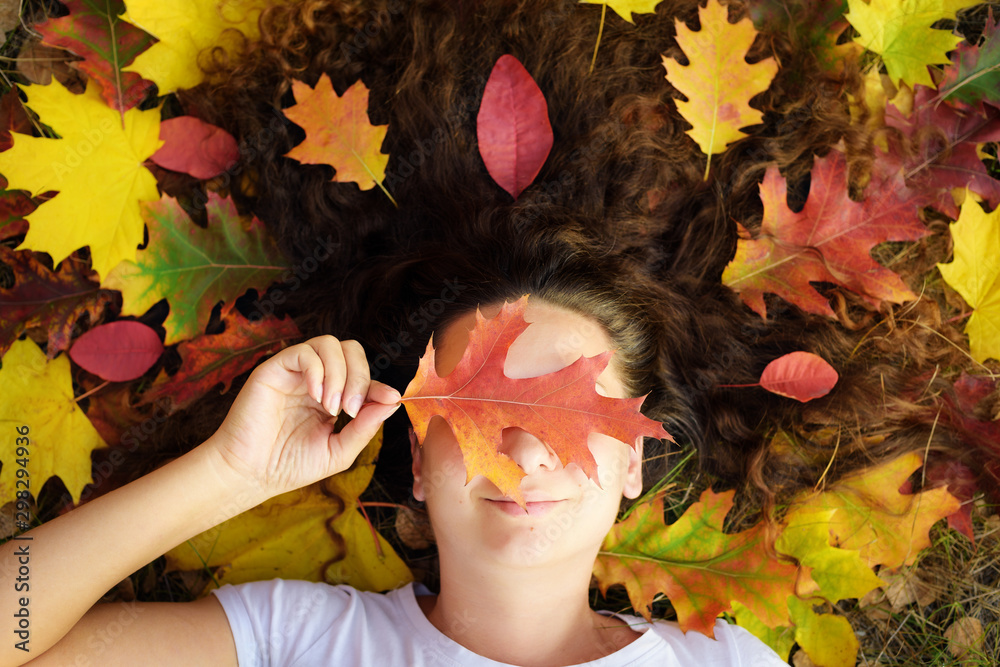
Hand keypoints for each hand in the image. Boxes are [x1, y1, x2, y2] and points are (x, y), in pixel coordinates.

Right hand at [205, 335, 400, 502]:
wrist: (251, 474)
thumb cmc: (290, 465)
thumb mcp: (338, 450)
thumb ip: (365, 426)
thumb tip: (393, 401)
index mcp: (333, 396)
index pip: (362, 376)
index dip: (378, 385)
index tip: (389, 398)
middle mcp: (316, 379)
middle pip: (350, 350)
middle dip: (360, 375)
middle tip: (350, 408)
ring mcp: (296, 372)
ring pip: (329, 344)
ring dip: (340, 374)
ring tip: (332, 407)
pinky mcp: (274, 369)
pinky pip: (303, 351)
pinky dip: (317, 370)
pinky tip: (316, 396)